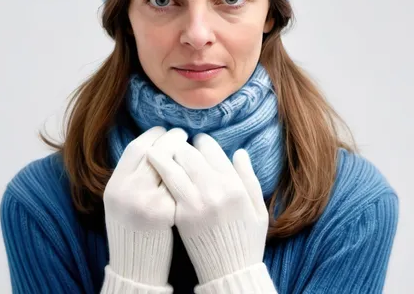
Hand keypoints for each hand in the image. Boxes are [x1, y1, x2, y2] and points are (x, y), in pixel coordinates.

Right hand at [103, 126, 187, 285]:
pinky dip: (190, 174)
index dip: (153, 135)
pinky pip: (181, 185)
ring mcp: (146, 202)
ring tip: (193, 148)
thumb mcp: (120, 200)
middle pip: (155, 152)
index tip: (164, 130)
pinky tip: (198, 168)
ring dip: (185, 152)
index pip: (137, 147)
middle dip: (172, 138)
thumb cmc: (131, 231)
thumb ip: (132, 174)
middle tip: (182, 134)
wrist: (136, 268)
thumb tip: (154, 145)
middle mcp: (127, 191)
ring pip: (171, 165)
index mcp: (115, 185)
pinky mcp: (164, 213)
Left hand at [146, 132, 268, 284]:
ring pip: (175, 164)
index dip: (202, 141)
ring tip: (160, 149)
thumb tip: (240, 152)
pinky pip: (168, 184)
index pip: (212, 150)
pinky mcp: (181, 214)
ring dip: (166, 152)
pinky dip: (161, 171)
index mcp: (234, 185)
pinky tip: (154, 166)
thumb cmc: (247, 240)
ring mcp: (196, 202)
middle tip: (177, 144)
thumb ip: (249, 177)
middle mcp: (215, 190)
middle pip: (190, 153)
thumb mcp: (258, 208)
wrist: (230, 273)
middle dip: (182, 144)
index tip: (198, 140)